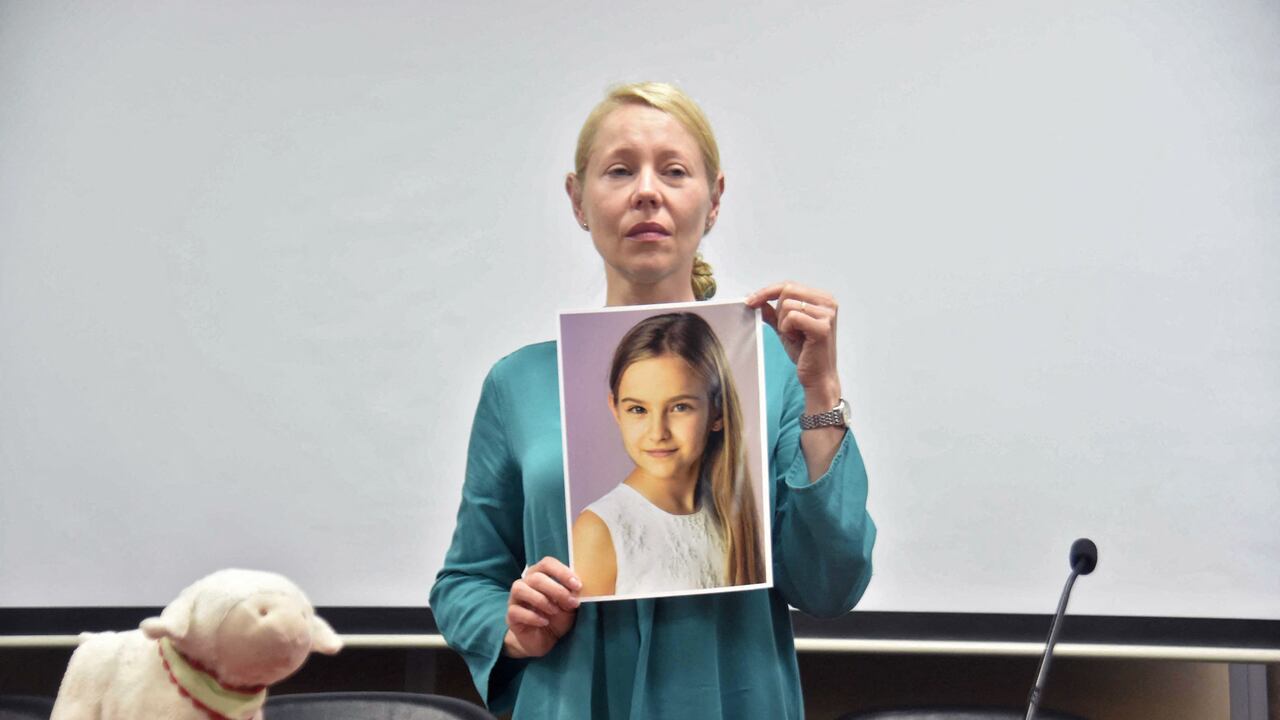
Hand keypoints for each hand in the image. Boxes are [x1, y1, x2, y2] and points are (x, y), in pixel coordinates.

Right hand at [502, 556, 580, 658]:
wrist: (543, 640)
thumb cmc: (556, 617)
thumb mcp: (568, 606)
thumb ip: (571, 595)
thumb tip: (577, 588)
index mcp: (540, 575)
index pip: (547, 563)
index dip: (562, 572)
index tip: (577, 585)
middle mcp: (525, 583)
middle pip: (536, 577)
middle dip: (556, 590)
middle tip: (571, 602)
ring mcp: (515, 598)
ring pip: (520, 589)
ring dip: (541, 600)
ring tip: (555, 611)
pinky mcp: (511, 615)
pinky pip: (516, 611)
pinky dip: (533, 617)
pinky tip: (544, 622)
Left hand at [746, 282, 841, 408]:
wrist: (818, 377)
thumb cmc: (806, 353)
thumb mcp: (786, 328)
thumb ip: (773, 313)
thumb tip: (757, 300)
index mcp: (822, 299)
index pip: (789, 285)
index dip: (767, 291)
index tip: (750, 300)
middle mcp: (828, 303)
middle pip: (787, 290)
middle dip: (778, 312)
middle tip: (786, 330)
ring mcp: (827, 314)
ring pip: (787, 305)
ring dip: (784, 324)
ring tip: (796, 337)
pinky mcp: (823, 327)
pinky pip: (792, 317)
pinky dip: (787, 329)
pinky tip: (798, 340)